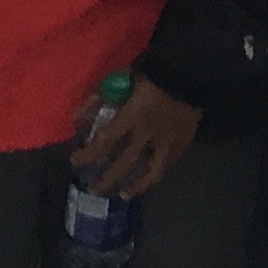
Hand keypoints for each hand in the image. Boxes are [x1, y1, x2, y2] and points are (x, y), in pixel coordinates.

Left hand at [78, 78, 202, 200]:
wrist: (193, 73)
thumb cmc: (155, 73)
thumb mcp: (123, 79)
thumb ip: (99, 97)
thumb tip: (77, 116)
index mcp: (133, 116)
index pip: (106, 141)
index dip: (89, 154)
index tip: (75, 161)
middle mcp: (149, 133)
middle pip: (125, 163)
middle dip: (107, 179)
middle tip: (94, 190)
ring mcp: (169, 141)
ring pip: (152, 171)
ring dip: (137, 185)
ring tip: (125, 194)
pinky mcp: (184, 142)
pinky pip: (170, 163)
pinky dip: (158, 173)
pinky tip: (151, 178)